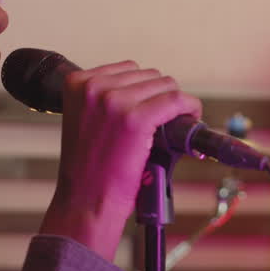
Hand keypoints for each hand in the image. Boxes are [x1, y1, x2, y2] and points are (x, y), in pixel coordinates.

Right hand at [39, 61, 200, 259]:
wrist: (86, 201)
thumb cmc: (88, 169)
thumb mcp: (84, 121)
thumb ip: (103, 99)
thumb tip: (144, 89)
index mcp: (77, 83)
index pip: (127, 69)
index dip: (144, 90)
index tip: (150, 107)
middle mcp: (94, 87)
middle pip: (149, 75)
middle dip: (159, 97)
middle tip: (162, 122)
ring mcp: (115, 101)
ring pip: (166, 85)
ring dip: (174, 103)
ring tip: (171, 126)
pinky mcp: (136, 119)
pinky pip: (177, 100)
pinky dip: (190, 108)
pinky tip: (192, 118)